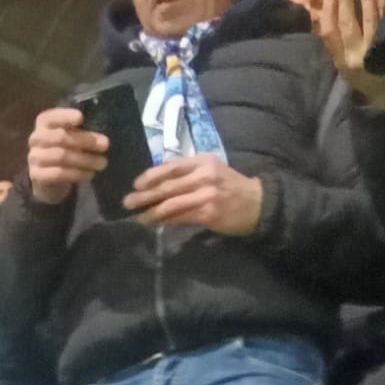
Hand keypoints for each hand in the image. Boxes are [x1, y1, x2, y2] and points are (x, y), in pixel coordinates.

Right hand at [28, 106, 108, 205]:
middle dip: (85, 140)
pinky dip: (77, 174)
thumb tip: (101, 139)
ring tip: (102, 163)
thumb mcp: (71, 136)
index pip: (52, 117)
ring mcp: (34, 157)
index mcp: (44, 123)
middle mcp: (36, 138)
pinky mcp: (36, 175)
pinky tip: (90, 174)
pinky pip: (58, 174)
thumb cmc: (64, 148)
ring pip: (61, 156)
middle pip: (60, 137)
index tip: (81, 118)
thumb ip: (81, 132)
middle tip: (105, 145)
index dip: (66, 116)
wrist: (48, 176)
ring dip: (85, 160)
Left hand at [124, 155, 263, 234]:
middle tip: (127, 201)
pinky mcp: (208, 213)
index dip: (151, 175)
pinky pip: (180, 216)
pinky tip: (154, 223)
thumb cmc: (231, 188)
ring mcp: (206, 194)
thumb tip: (159, 183)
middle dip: (144, 194)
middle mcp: (204, 175)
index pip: (171, 166)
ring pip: (171, 202)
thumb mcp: (212, 171)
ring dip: (151, 210)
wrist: (258, 203)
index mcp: (203, 161)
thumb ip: (189, 174)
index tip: (136, 183)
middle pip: (167, 184)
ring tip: (137, 216)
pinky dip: (165, 220)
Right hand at [319, 0, 384, 109]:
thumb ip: (338, 45)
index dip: (328, 11)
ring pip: (369, 20)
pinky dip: (383, 7)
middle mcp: (356, 55)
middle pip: (348, 23)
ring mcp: (374, 51)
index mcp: (341, 60)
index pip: (329, 33)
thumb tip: (329, 13)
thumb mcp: (344, 66)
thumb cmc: (363, 78)